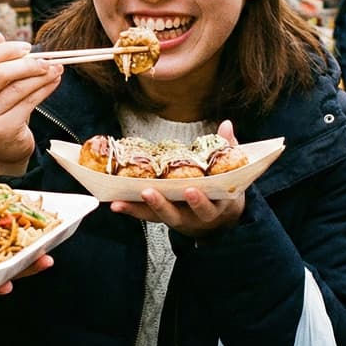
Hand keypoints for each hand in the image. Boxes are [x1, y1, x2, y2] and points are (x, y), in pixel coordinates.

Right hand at [0, 30, 62, 174]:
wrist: (3, 148)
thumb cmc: (0, 109)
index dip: (6, 50)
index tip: (27, 48)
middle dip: (27, 64)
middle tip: (46, 60)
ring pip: (16, 89)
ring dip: (41, 76)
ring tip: (56, 69)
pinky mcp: (0, 130)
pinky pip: (27, 103)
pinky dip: (44, 90)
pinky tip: (54, 82)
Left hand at [110, 121, 245, 236]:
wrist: (221, 221)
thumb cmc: (223, 191)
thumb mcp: (230, 172)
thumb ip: (228, 149)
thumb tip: (227, 124)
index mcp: (214, 206)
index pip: (208, 206)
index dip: (199, 200)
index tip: (191, 190)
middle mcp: (194, 217)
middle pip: (177, 215)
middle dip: (162, 205)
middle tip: (149, 192)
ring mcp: (176, 219)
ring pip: (157, 217)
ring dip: (138, 208)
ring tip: (121, 200)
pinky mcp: (161, 217)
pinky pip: (145, 215)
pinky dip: (130, 209)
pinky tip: (115, 203)